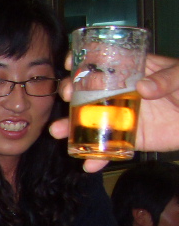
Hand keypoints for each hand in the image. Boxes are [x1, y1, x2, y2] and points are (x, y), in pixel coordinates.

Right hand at [51, 54, 178, 171]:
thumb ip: (166, 78)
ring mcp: (121, 117)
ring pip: (89, 121)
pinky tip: (88, 165)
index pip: (102, 61)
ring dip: (69, 128)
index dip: (82, 60)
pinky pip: (107, 149)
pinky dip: (96, 159)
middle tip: (67, 96)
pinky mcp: (128, 139)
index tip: (70, 63)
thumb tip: (142, 88)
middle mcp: (120, 93)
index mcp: (131, 72)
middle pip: (86, 90)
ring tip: (58, 132)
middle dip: (69, 92)